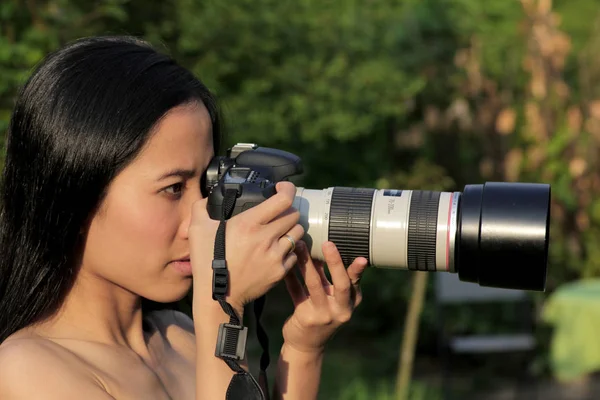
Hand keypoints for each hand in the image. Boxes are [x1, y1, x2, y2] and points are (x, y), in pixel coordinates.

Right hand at [189, 181, 303, 311]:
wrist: (217, 296)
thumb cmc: (206, 261)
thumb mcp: (197, 229)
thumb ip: (201, 207)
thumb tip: (205, 197)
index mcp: (249, 223)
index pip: (283, 199)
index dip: (287, 189)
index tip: (282, 188)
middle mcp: (266, 237)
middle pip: (294, 215)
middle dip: (288, 211)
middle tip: (279, 213)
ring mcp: (275, 255)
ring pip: (298, 234)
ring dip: (291, 230)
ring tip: (280, 232)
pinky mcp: (280, 271)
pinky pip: (294, 255)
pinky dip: (289, 251)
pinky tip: (277, 251)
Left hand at [281, 240, 367, 353]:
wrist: (307, 345)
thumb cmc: (322, 313)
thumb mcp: (333, 297)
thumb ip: (329, 276)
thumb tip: (323, 247)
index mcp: (352, 302)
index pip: (355, 282)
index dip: (357, 269)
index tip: (360, 257)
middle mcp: (341, 310)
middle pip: (341, 284)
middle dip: (335, 262)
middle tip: (328, 243)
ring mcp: (324, 315)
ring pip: (315, 285)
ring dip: (306, 263)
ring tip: (300, 245)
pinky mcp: (305, 317)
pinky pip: (296, 292)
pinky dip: (291, 277)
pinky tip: (285, 264)